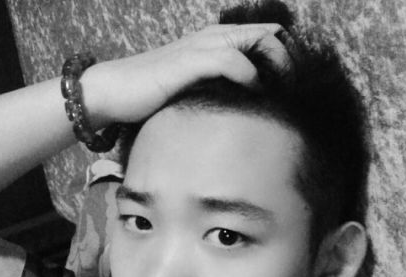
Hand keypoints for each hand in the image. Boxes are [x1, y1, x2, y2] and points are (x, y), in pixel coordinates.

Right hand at [82, 23, 292, 124]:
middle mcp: (212, 38)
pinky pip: (233, 60)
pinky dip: (249, 76)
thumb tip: (242, 113)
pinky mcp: (191, 61)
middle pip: (269, 34)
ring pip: (257, 40)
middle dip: (288, 61)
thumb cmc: (149, 96)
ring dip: (276, 66)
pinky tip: (253, 96)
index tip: (289, 89)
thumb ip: (216, 92)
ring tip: (283, 94)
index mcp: (214, 43)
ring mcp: (201, 46)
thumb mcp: (192, 92)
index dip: (282, 59)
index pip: (263, 36)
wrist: (113, 92)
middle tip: (293, 92)